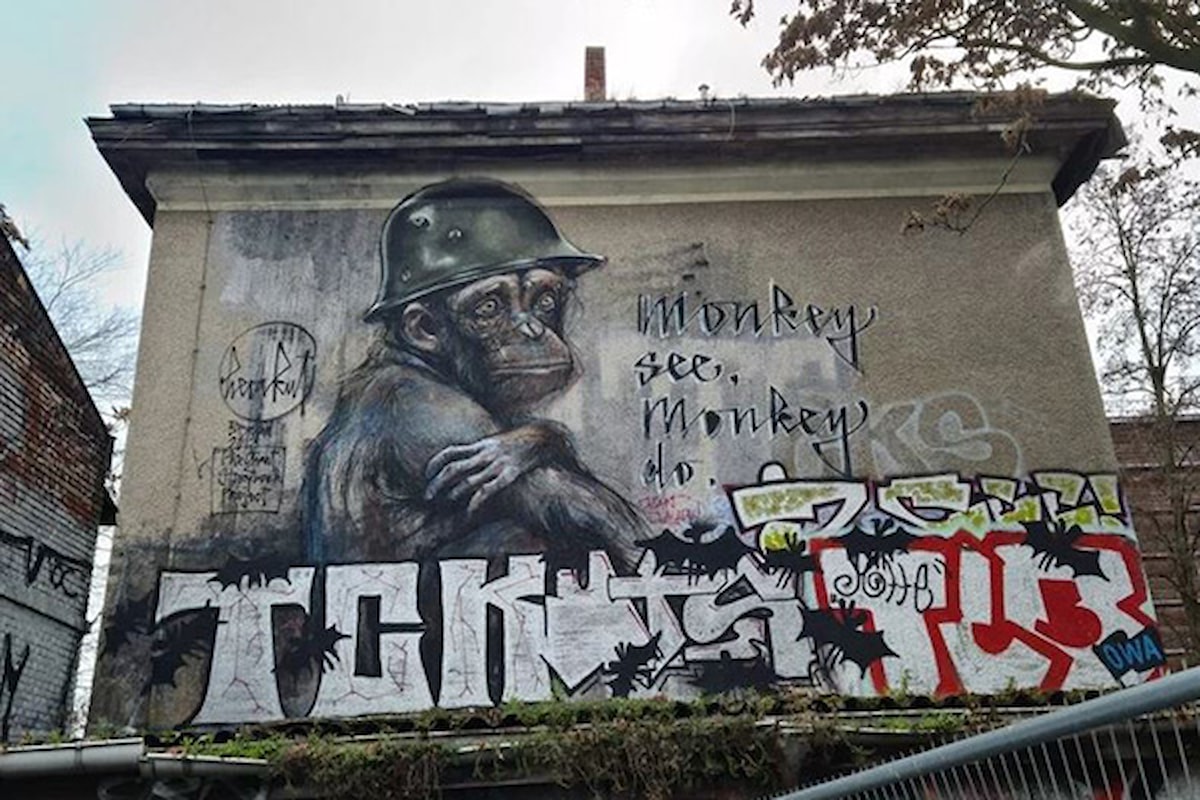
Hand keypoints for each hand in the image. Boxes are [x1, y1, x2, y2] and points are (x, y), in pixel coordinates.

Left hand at [424, 428, 545, 514]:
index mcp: (480, 444)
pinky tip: (469, 511)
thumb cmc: (518, 443)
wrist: (543, 438)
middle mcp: (485, 453)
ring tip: (445, 503)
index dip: (434, 464)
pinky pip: (488, 490)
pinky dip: (476, 501)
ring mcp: (497, 464)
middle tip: (428, 497)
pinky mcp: (510, 475)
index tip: (426, 476)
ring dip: (453, 494)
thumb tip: (462, 460)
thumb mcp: (495, 441)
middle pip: (453, 469)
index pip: (449, 452)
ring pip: (468, 481)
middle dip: (437, 484)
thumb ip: (479, 450)